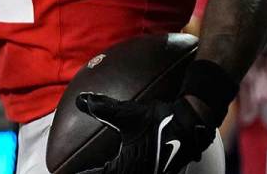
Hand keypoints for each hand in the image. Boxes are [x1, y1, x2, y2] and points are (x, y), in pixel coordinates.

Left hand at [76, 93, 216, 173]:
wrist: (192, 123)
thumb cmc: (160, 119)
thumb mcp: (128, 113)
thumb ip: (102, 108)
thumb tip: (81, 100)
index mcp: (128, 167)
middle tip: (73, 173)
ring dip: (108, 173)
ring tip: (96, 170)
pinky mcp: (160, 172)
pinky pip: (135, 173)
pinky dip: (121, 171)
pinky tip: (120, 166)